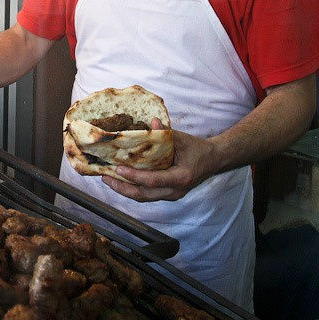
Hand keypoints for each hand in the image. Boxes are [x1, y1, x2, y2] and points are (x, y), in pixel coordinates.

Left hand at [101, 130, 219, 201]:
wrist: (213, 160)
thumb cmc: (198, 149)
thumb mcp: (183, 138)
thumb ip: (166, 132)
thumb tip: (151, 122)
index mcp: (181, 177)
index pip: (153, 180)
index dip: (134, 176)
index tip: (118, 169)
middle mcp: (175, 191)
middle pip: (144, 194)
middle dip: (122, 187)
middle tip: (105, 177)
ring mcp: (171, 195)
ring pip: (144, 197)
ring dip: (124, 190)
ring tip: (108, 179)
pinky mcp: (167, 194)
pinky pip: (147, 194)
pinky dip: (132, 188)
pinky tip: (120, 180)